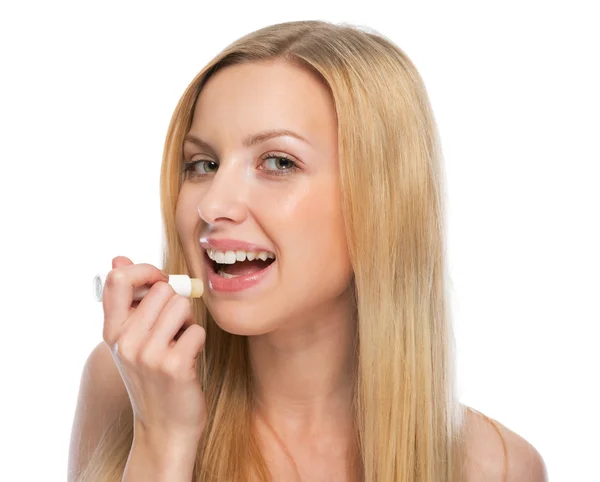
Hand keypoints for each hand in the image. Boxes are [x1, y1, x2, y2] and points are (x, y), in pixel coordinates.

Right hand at [101, 256, 206, 441]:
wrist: (165, 427)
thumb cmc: (153, 377)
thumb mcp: (131, 340)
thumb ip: (127, 300)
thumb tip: (119, 258)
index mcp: (112, 331)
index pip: (118, 279)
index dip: (145, 271)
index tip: (160, 283)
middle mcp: (125, 342)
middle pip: (163, 289)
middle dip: (175, 304)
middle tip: (172, 331)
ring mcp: (149, 355)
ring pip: (183, 306)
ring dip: (188, 322)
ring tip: (179, 345)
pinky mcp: (175, 366)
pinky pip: (197, 330)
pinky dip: (198, 341)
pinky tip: (188, 360)